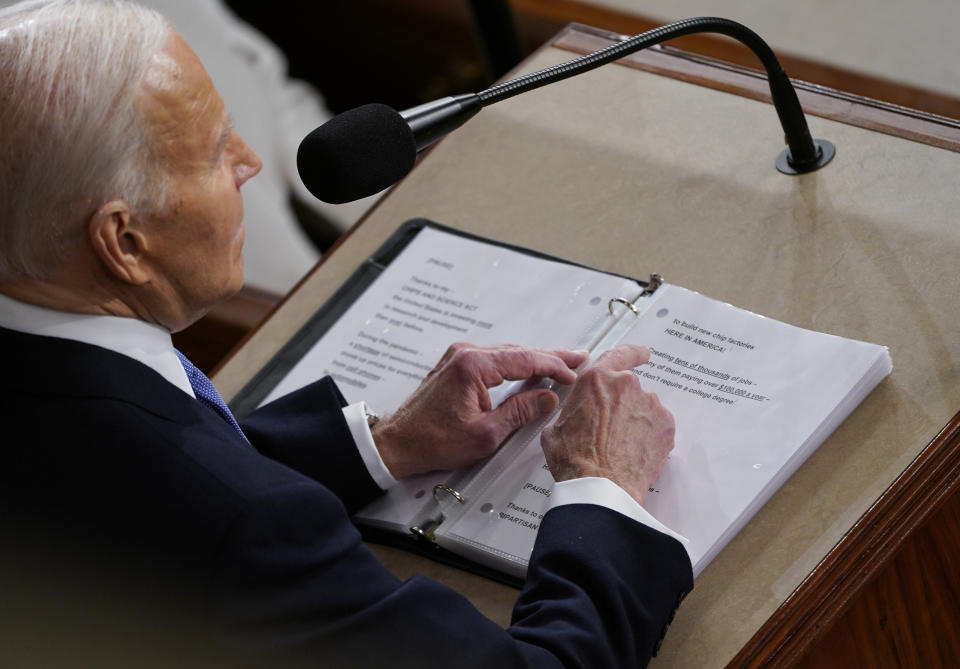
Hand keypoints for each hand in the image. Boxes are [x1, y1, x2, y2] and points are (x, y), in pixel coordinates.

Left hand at [373, 343, 588, 478]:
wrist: (398, 443)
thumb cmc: (433, 441)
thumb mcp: (486, 433)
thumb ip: (521, 412)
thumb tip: (548, 398)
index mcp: (474, 366)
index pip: (525, 359)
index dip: (554, 366)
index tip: (573, 373)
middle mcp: (466, 354)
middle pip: (518, 351)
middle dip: (550, 357)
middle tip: (578, 359)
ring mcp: (459, 357)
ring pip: (506, 354)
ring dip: (533, 360)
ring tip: (560, 364)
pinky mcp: (455, 365)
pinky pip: (493, 360)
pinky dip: (515, 365)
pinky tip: (530, 371)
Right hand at [540, 344, 674, 503]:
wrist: (602, 487)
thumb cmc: (576, 460)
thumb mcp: (555, 428)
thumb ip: (571, 410)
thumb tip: (574, 415)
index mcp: (597, 380)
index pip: (620, 354)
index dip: (632, 353)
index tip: (642, 353)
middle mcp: (626, 386)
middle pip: (628, 388)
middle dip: (623, 406)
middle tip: (611, 430)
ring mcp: (650, 405)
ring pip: (644, 408)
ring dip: (636, 422)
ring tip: (620, 447)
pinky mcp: (666, 426)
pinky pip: (658, 426)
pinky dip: (649, 436)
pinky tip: (634, 452)